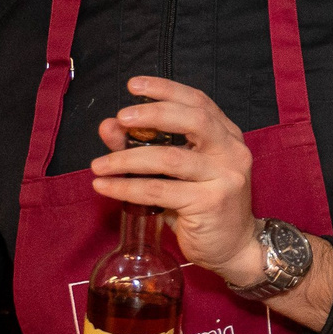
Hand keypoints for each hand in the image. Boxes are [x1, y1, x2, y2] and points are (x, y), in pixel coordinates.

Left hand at [91, 76, 260, 284]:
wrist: (233, 247)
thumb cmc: (203, 207)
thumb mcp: (174, 173)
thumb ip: (144, 146)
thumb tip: (109, 126)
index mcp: (227, 137)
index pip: (199, 102)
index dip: (167, 89)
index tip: (134, 86)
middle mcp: (232, 152)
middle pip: (193, 120)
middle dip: (152, 114)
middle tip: (120, 118)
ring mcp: (225, 177)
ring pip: (169, 158)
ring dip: (127, 159)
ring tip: (99, 165)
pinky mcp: (211, 203)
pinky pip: (159, 191)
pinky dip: (126, 188)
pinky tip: (105, 187)